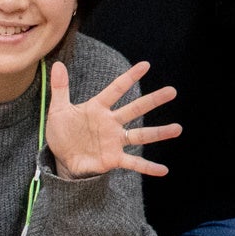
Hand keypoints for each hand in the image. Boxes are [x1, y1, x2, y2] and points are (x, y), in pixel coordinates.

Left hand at [45, 60, 180, 178]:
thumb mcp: (58, 110)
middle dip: (153, 100)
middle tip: (172, 91)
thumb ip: (60, 88)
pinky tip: (163, 170)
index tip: (146, 65)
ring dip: (159, 133)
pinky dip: (148, 167)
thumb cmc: (62, 132)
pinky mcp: (113, 159)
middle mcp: (111, 123)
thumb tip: (57, 65)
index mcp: (98, 108)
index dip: (130, 77)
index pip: (116, 89)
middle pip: (135, 109)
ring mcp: (114, 141)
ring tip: (177, 128)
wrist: (62, 159)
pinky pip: (134, 162)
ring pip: (140, 135)